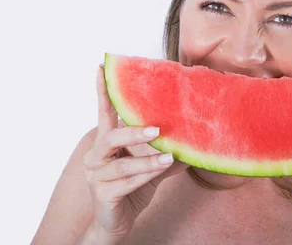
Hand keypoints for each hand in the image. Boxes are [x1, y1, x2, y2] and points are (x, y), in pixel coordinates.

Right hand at [83, 65, 188, 243]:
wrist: (117, 224)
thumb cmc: (132, 189)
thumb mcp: (151, 167)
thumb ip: (165, 152)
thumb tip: (195, 137)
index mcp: (106, 144)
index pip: (103, 112)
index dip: (102, 90)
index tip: (101, 66)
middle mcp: (96, 156)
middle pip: (109, 135)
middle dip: (133, 130)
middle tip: (156, 129)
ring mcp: (97, 176)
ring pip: (122, 162)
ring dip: (147, 159)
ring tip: (168, 156)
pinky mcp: (103, 194)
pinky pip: (126, 182)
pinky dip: (146, 175)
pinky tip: (163, 168)